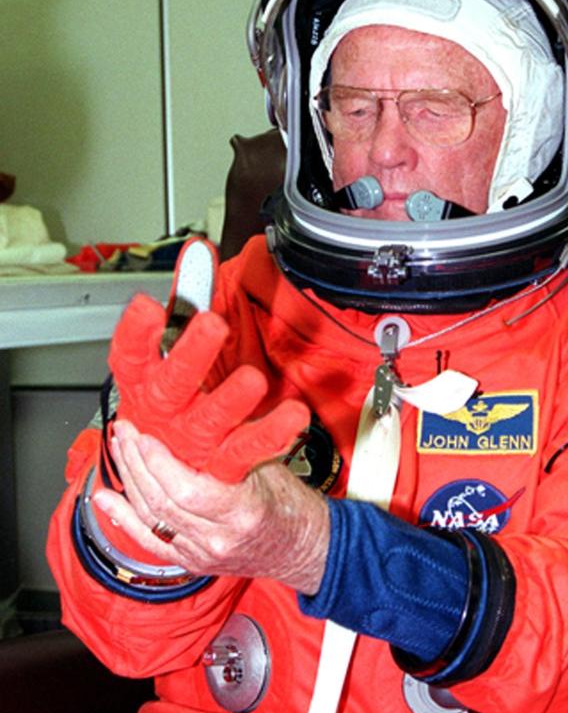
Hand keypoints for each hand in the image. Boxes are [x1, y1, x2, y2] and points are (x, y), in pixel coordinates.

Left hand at [93, 420, 329, 594]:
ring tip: (119, 449)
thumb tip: (199, 406)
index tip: (144, 434)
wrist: (306, 548)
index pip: (186, 490)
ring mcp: (203, 555)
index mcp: (243, 512)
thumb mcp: (269, 466)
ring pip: (150, 518)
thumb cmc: (292, 504)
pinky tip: (105, 499)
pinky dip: (123, 517)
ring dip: (129, 480)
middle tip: (125, 431)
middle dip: (136, 462)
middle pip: (161, 502)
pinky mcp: (192, 562)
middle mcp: (219, 539)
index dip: (158, 463)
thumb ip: (232, 445)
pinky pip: (150, 540)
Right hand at [108, 295, 307, 481]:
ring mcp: (191, 439)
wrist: (170, 462)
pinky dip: (270, 434)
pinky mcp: (221, 462)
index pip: (129, 354)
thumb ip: (188, 294)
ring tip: (253, 380)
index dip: (135, 332)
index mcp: (143, 378)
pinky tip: (292, 415)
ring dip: (230, 400)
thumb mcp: (172, 344)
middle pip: (172, 383)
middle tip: (211, 324)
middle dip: (191, 353)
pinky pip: (246, 449)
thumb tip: (199, 250)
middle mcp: (164, 409)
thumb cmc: (173, 392)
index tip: (147, 307)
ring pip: (209, 420)